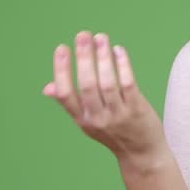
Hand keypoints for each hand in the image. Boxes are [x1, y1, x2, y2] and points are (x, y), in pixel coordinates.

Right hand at [43, 30, 166, 160]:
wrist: (141, 154)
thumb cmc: (112, 132)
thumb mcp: (88, 122)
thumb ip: (70, 103)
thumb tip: (48, 87)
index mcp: (82, 119)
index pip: (66, 94)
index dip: (61, 70)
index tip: (61, 48)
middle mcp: (98, 118)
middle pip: (87, 84)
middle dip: (84, 57)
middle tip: (83, 35)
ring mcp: (118, 115)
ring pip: (108, 82)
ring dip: (103, 57)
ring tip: (101, 38)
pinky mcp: (137, 110)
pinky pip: (128, 84)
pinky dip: (123, 65)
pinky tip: (118, 50)